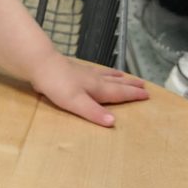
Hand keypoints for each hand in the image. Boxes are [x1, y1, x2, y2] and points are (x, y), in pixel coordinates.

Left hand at [31, 53, 148, 126]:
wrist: (41, 64)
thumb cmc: (58, 85)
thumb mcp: (76, 103)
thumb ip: (94, 113)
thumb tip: (113, 123)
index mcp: (97, 88)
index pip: (119, 93)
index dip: (133, 95)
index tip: (147, 95)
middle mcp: (93, 79)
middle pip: (116, 83)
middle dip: (130, 85)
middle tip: (143, 85)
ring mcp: (83, 72)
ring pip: (105, 75)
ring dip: (117, 77)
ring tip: (124, 76)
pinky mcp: (72, 68)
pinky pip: (93, 71)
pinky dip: (101, 71)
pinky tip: (97, 71)